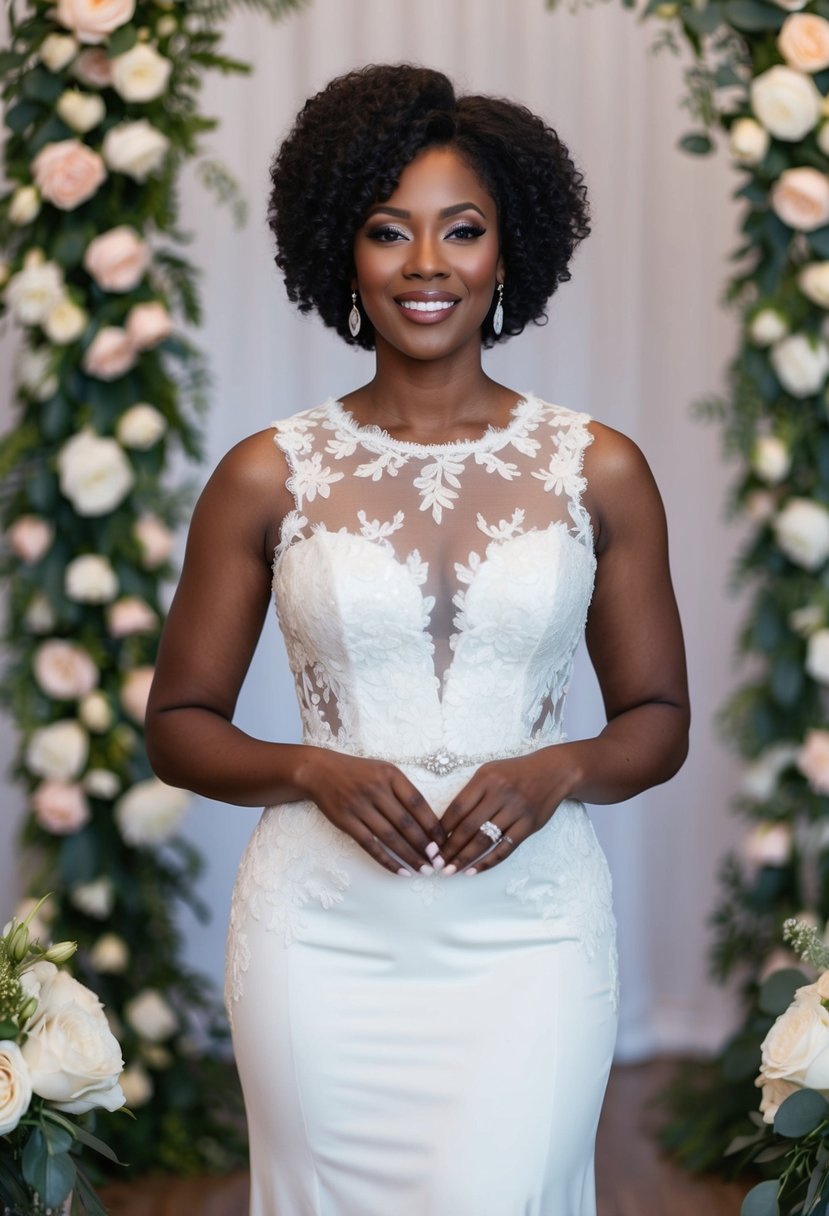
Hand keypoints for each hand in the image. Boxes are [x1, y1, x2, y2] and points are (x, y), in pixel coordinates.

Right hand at [294, 747, 446, 876]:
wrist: (320, 771)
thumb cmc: (358, 772)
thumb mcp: (383, 771)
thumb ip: (403, 791)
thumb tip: (429, 822)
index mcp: (390, 775)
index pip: (418, 803)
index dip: (432, 825)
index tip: (443, 842)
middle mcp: (376, 789)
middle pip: (406, 823)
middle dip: (424, 846)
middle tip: (438, 862)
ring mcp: (359, 806)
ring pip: (390, 837)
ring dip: (409, 856)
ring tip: (424, 870)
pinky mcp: (346, 821)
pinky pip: (370, 845)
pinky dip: (387, 861)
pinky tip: (401, 871)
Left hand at [440, 749, 576, 875]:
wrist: (553, 772)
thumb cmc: (514, 773)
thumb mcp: (489, 772)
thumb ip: (471, 793)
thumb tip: (447, 824)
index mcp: (486, 779)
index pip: (458, 807)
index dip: (443, 828)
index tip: (431, 843)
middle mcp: (501, 794)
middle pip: (469, 827)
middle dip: (450, 848)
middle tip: (437, 863)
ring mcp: (516, 810)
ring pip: (485, 840)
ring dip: (465, 858)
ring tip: (451, 870)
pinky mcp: (529, 825)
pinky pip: (505, 848)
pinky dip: (488, 862)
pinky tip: (473, 870)